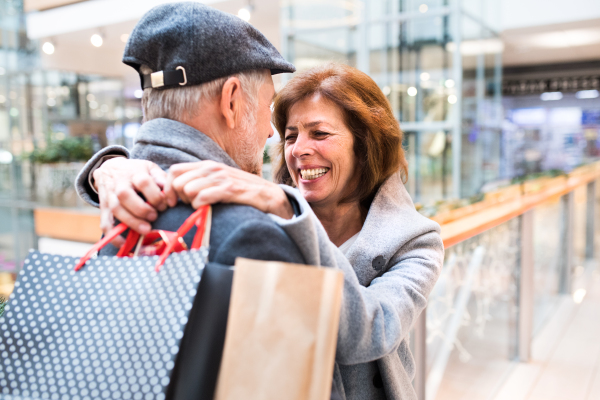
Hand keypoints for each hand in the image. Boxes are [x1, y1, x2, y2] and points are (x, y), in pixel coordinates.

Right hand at [94, 158, 168, 245]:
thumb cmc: (136, 171)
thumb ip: (161, 178)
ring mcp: (110, 196)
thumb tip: (170, 191)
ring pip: (116, 209)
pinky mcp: (104, 208)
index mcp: (134, 173)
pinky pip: (105, 223)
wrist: (109, 168)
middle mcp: (120, 184)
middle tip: (154, 217)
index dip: (155, 195)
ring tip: (146, 230)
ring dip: (131, 221)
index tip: (164, 205)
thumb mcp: (150, 168)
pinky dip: (113, 235)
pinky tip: (124, 244)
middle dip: (141, 209)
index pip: (143, 182)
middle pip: (125, 195)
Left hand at [164, 161, 293, 218]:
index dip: (169, 189)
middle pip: (177, 182)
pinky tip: (208, 209)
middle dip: (180, 198)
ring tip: (202, 208)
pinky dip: (201, 207)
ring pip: (188, 189)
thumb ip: (200, 184)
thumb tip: (176, 193)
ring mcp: (221, 177)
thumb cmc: (242, 192)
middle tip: (191, 206)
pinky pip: (203, 197)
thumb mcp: (219, 183)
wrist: (270, 196)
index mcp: (206, 165)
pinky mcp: (230, 189)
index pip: (173, 170)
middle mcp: (212, 168)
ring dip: (191, 203)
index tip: (175, 203)